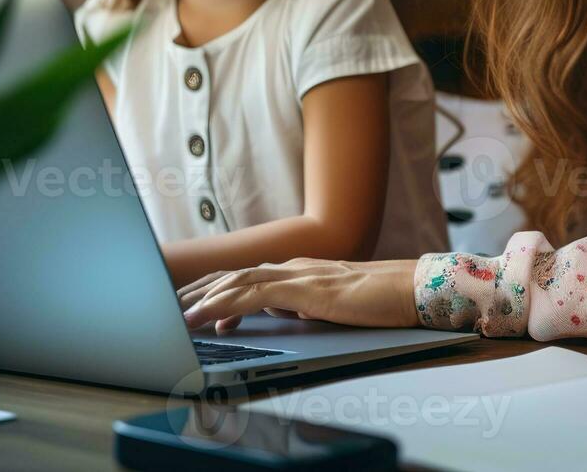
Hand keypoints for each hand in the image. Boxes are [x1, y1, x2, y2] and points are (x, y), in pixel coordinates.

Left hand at [178, 258, 419, 333]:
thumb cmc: (384, 299)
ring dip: (204, 299)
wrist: (414, 289)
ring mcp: (300, 275)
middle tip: (172, 306)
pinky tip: (206, 318)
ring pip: (238, 282)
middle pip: (235, 275)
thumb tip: (291, 315)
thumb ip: (311, 306)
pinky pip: (253, 297)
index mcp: (303, 271)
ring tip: (177, 315)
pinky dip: (224, 307)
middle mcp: (296, 268)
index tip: (194, 305)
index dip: (219, 290)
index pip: (250, 277)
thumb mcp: (337, 305)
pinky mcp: (305, 290)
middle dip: (200, 291)